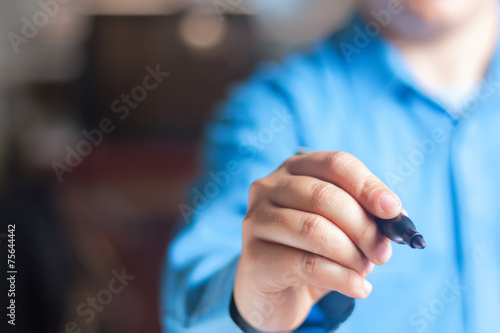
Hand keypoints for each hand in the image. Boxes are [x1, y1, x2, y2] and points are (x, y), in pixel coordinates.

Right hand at [233, 151, 401, 331]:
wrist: (274, 293)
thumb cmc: (311, 252)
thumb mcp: (340, 228)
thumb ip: (365, 217)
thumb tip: (398, 219)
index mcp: (294, 169)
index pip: (335, 164)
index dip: (368, 185)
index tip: (393, 210)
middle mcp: (268, 187)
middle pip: (325, 196)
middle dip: (364, 227)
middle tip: (383, 253)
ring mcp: (255, 220)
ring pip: (314, 229)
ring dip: (352, 255)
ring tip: (365, 270)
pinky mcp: (253, 256)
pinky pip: (306, 264)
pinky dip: (342, 278)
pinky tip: (358, 288)